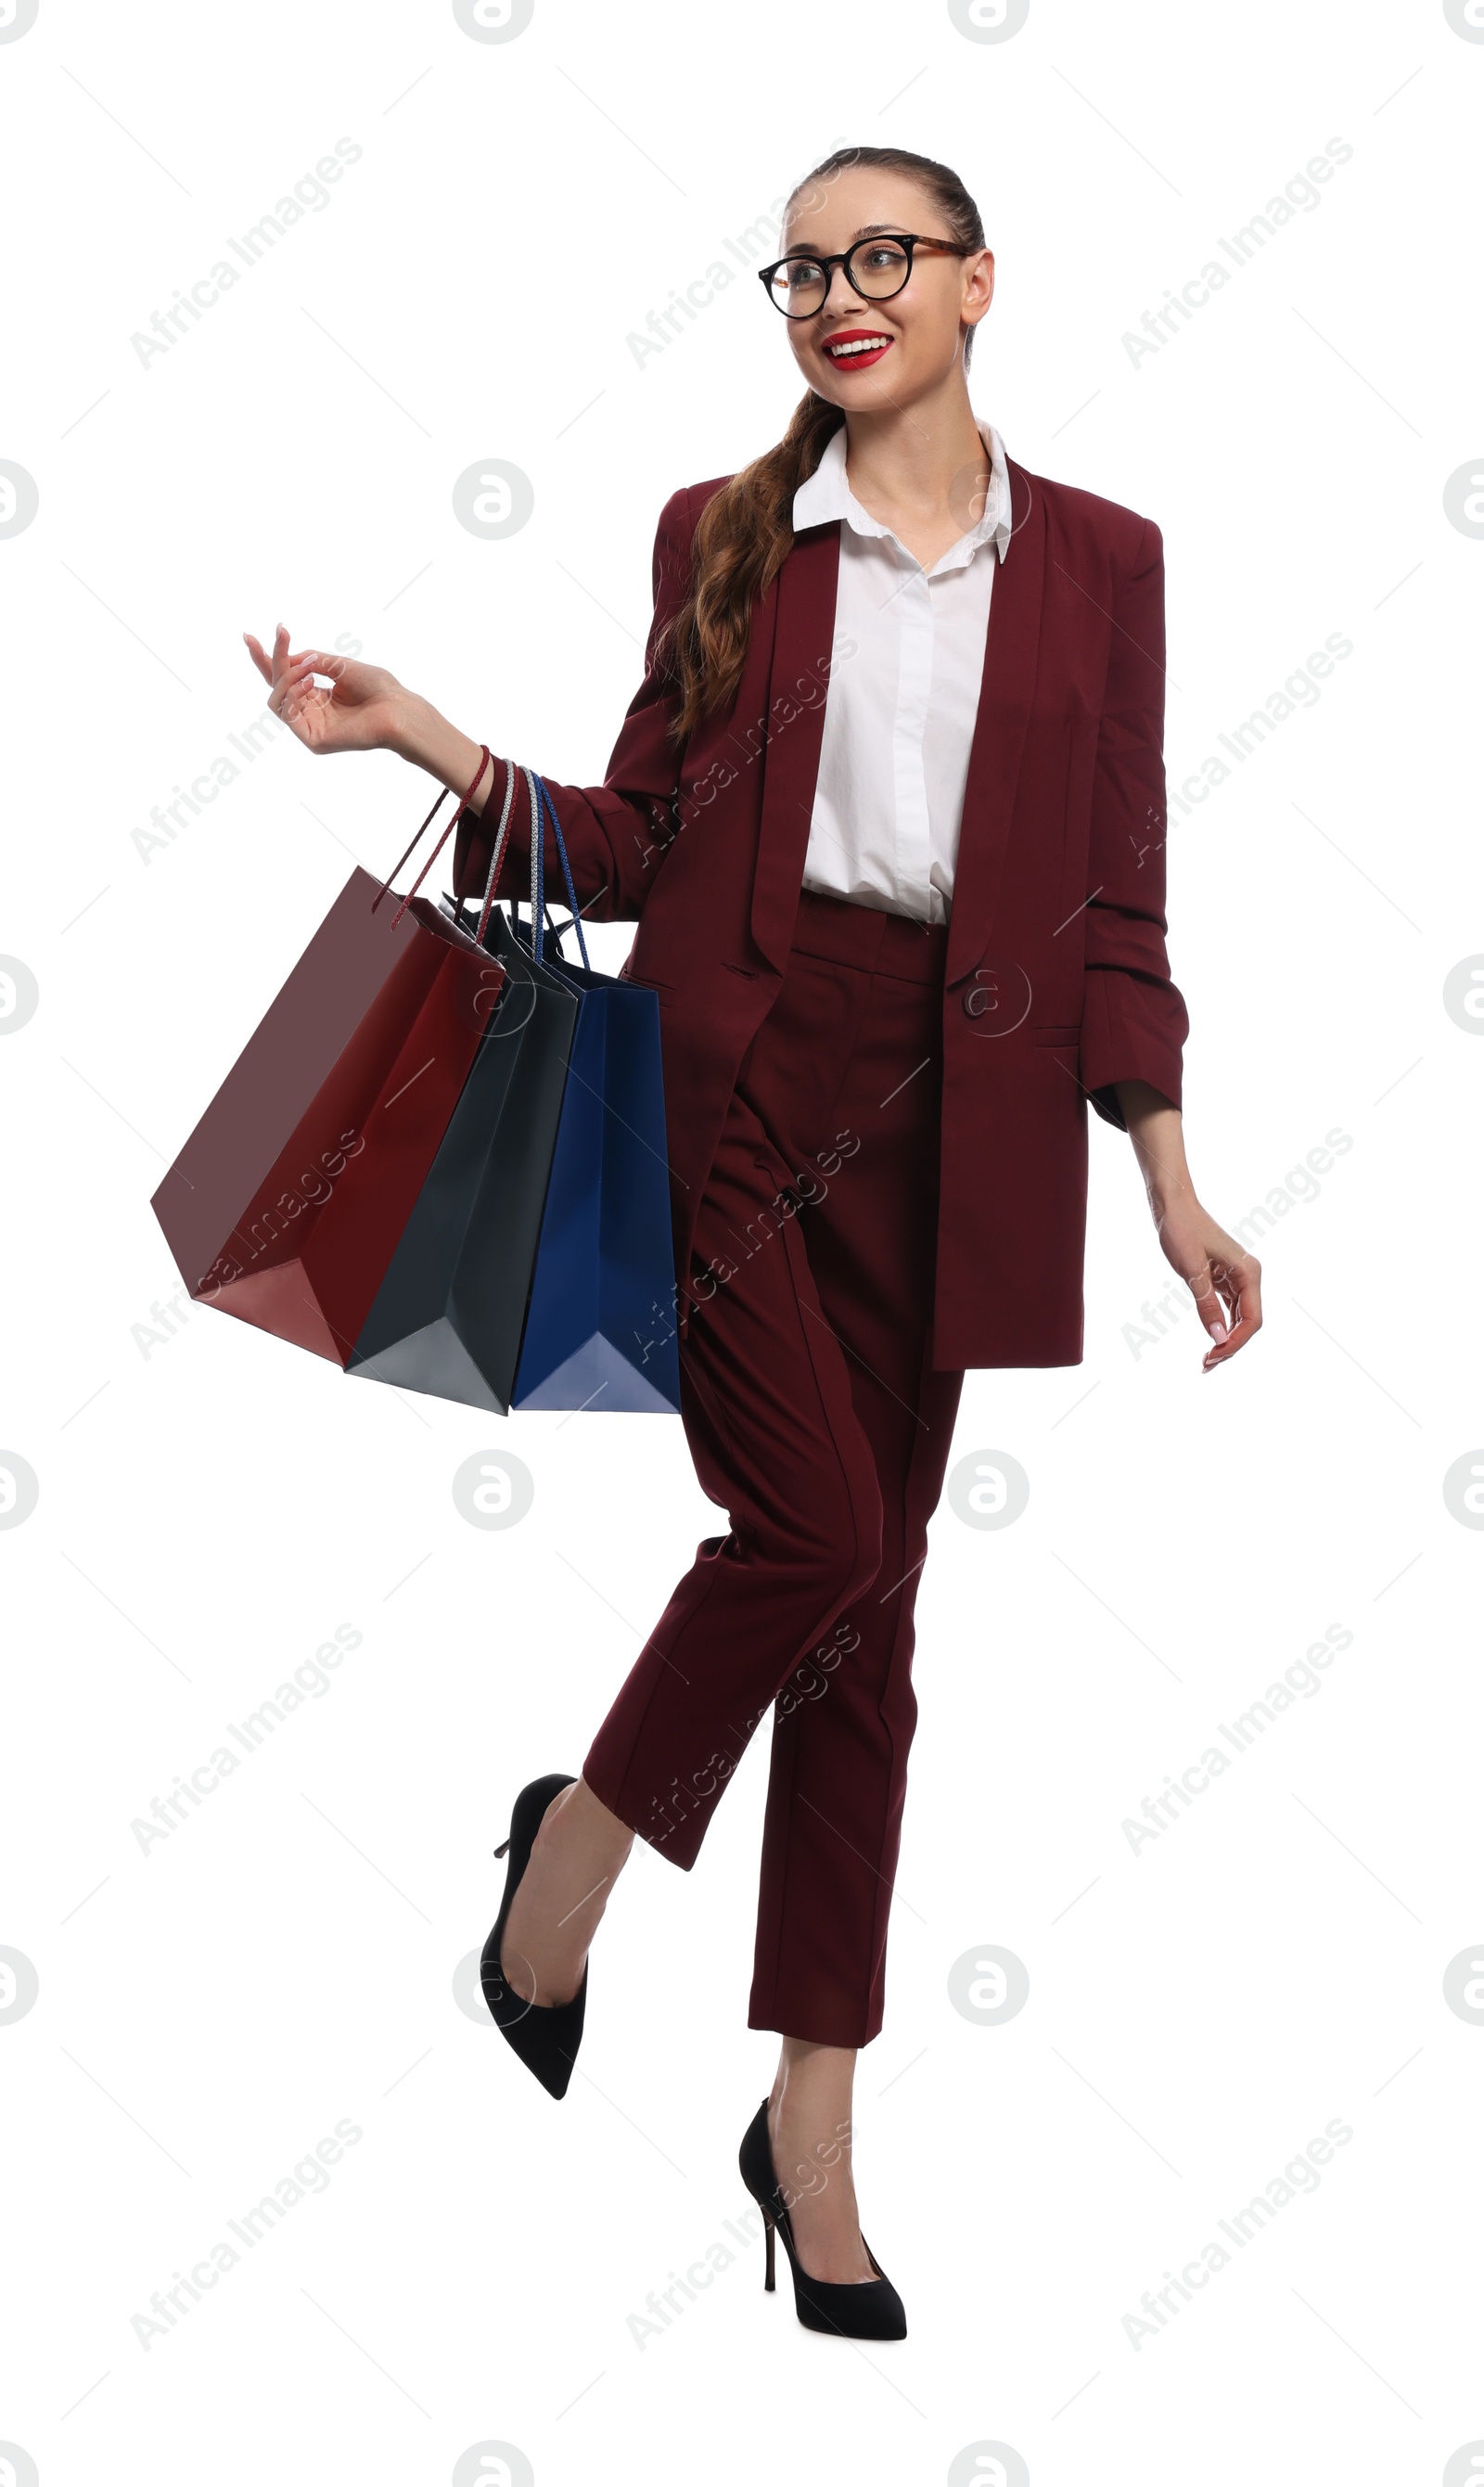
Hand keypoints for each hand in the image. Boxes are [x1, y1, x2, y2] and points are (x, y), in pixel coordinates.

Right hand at [242, 623, 406, 756]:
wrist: (397, 708)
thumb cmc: (377, 688)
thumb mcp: (339, 665)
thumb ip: (311, 660)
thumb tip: (288, 657)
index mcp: (318, 695)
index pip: (285, 677)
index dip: (267, 658)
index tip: (249, 636)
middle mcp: (311, 711)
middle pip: (276, 686)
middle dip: (269, 660)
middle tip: (279, 635)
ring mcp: (310, 726)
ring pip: (276, 699)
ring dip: (286, 676)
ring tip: (305, 668)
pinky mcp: (313, 739)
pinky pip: (286, 714)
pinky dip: (291, 693)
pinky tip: (306, 681)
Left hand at [1154, 1196, 1261, 1371]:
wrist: (1173, 1205)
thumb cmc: (1182, 1230)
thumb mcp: (1191, 1270)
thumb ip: (1205, 1304)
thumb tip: (1217, 1339)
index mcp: (1248, 1273)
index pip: (1252, 1319)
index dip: (1235, 1343)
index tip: (1213, 1357)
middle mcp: (1249, 1276)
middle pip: (1248, 1322)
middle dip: (1230, 1346)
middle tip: (1205, 1365)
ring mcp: (1237, 1278)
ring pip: (1239, 1318)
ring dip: (1225, 1340)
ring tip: (1206, 1360)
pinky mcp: (1224, 1279)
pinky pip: (1229, 1309)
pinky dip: (1220, 1326)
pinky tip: (1210, 1341)